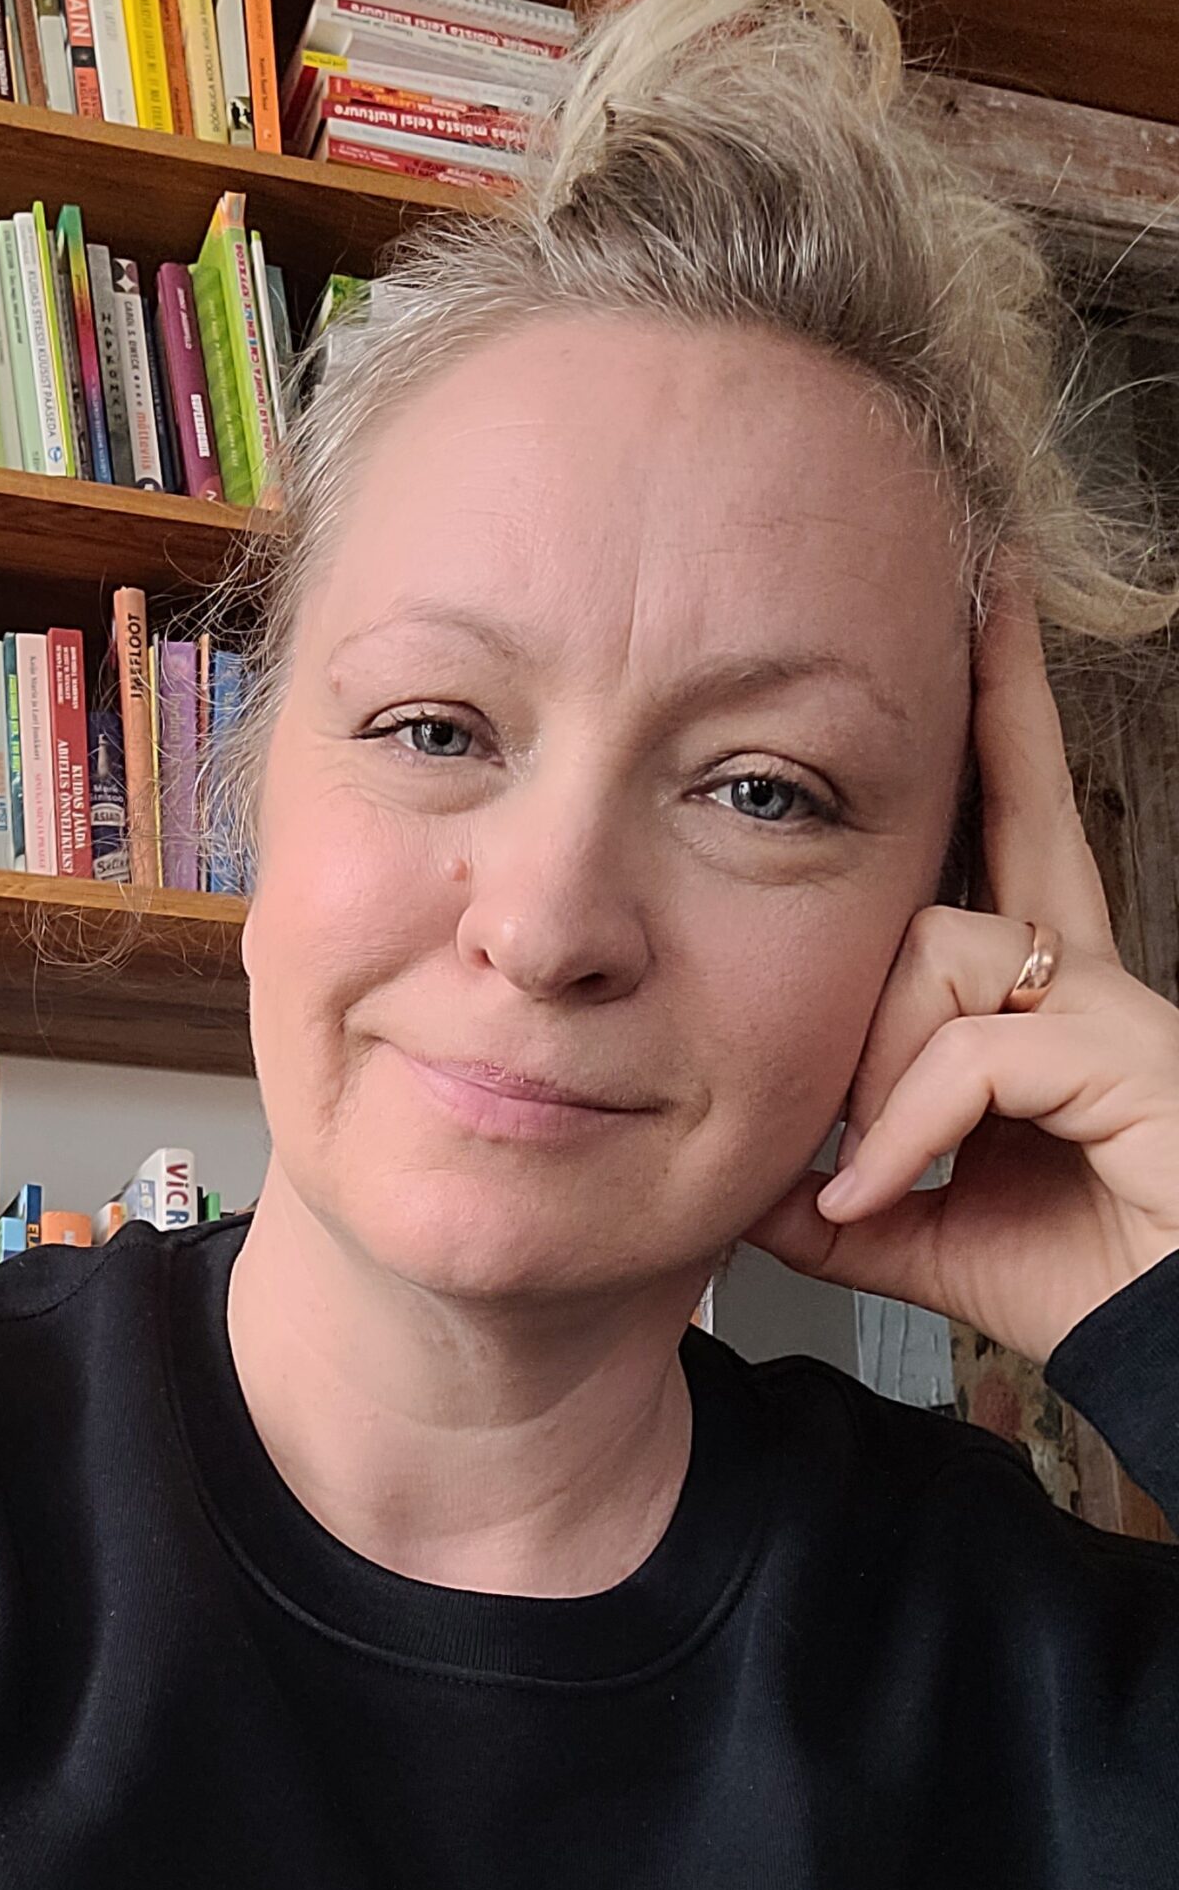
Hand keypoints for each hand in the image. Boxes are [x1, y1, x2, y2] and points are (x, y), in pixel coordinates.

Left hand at [741, 554, 1178, 1367]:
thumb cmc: (1087, 1281)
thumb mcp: (921, 1229)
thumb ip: (843, 1188)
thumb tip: (758, 1176)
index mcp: (1044, 999)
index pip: (1010, 832)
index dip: (1000, 723)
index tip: (980, 608)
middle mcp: (1086, 978)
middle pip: (995, 835)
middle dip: (970, 767)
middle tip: (971, 655)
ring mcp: (1115, 1010)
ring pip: (938, 953)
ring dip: (873, 1070)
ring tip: (867, 1170)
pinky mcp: (1130, 1063)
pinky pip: (970, 1053)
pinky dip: (905, 1131)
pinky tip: (875, 1194)